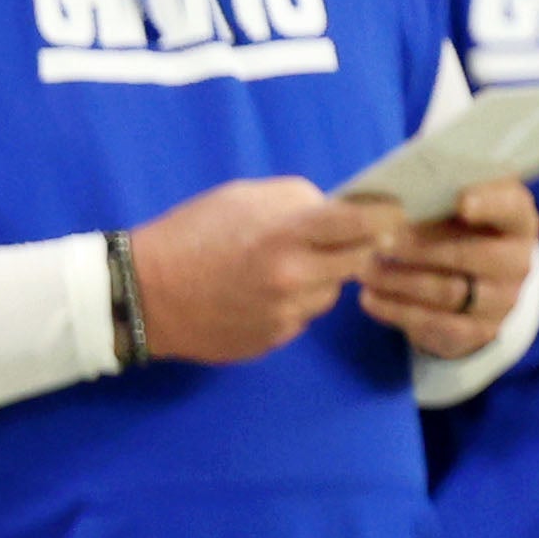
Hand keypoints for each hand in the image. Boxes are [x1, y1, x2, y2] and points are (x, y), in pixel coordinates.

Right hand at [117, 178, 384, 365]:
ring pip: (332, 294)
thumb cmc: (189, 234)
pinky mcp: (274, 340)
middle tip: (347, 239)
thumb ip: (295, 201)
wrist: (143, 295)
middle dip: (360, 249)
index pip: (363, 225)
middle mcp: (295, 278)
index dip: (387, 218)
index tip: (395, 214)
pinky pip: (302, 317)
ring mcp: (286, 315)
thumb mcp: (241, 196)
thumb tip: (334, 210)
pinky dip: (294, 304)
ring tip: (283, 268)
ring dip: (323, 279)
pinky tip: (259, 294)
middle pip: (361, 262)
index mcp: (287, 234)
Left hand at [352, 177, 537, 362]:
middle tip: (380, 240)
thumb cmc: (456, 226)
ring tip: (364, 269)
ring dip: (400, 281)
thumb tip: (402, 176)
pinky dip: (397, 311)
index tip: (461, 201)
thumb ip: (440, 189)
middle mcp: (517, 262)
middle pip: (472, 255)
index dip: (489, 204)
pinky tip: (369, 298)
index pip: (512, 208)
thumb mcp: (457, 202)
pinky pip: (436, 325)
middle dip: (422, 247)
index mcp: (518, 220)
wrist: (471, 280)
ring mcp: (502, 300)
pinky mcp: (479, 331)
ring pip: (449, 292)